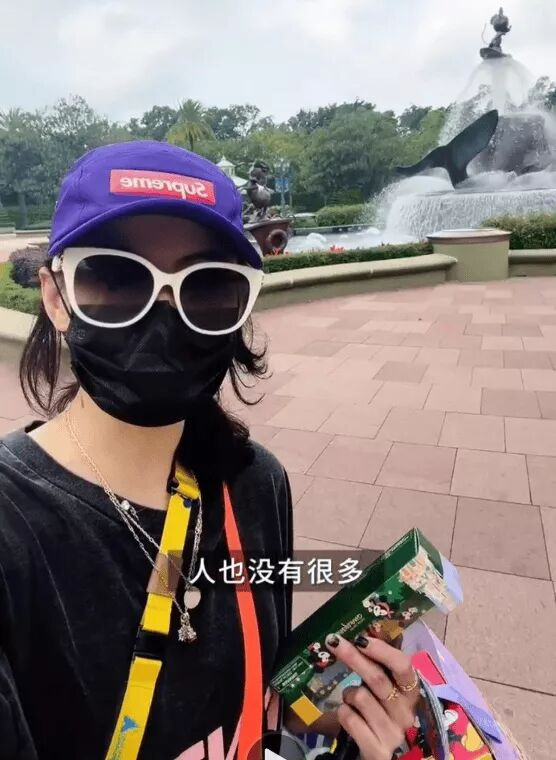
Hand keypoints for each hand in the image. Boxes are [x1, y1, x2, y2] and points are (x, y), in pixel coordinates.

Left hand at [325, 632, 419, 759]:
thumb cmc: (379, 712)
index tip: (361, 638)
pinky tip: (349, 717)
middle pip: (377, 678)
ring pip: (360, 697)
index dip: (382, 650)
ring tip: (352, 700)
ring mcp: (393, 733)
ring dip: (348, 694)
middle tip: (333, 642)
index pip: (403, 666)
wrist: (379, 753)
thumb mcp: (384, 687)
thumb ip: (380, 663)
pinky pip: (349, 718)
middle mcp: (406, 712)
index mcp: (411, 692)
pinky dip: (344, 713)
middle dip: (353, 657)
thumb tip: (369, 628)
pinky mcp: (377, 750)